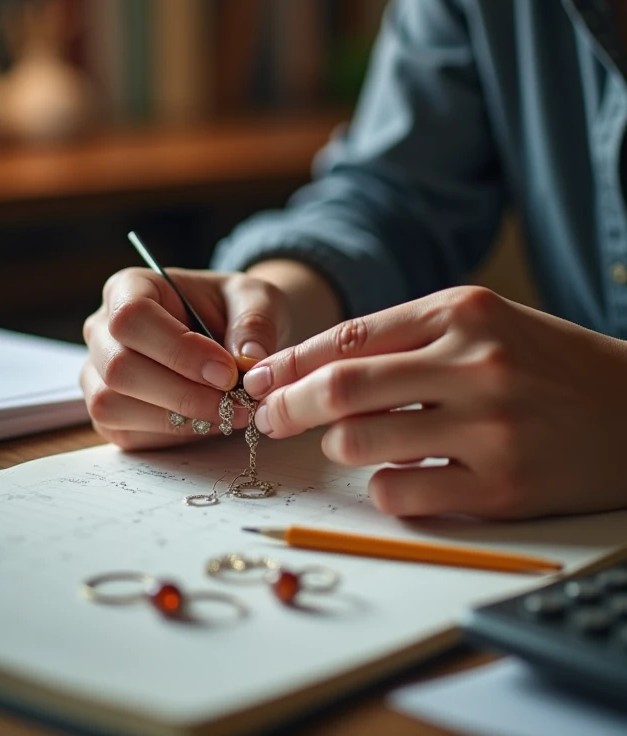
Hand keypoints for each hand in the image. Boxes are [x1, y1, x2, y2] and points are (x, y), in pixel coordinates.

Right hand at [81, 266, 292, 450]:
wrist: (232, 337)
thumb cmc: (235, 310)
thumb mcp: (257, 298)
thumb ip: (255, 322)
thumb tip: (248, 360)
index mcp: (130, 288)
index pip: (132, 317)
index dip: (178, 349)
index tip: (227, 371)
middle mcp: (104, 330)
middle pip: (119, 367)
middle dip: (183, 393)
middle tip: (235, 402)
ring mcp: (99, 374)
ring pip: (112, 405)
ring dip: (177, 419)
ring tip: (228, 413)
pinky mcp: (109, 413)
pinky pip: (127, 434)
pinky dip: (173, 435)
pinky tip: (210, 422)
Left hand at [243, 286, 626, 519]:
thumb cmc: (547, 365)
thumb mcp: (484, 324)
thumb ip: (406, 339)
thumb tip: (314, 369)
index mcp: (462, 312)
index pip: (349, 337)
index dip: (290, 362)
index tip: (259, 380)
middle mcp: (475, 363)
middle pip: (342, 388)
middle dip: (287, 406)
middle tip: (268, 417)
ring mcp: (490, 428)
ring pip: (362, 442)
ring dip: (339, 447)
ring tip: (350, 443)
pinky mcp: (502, 487)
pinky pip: (402, 493)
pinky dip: (383, 488)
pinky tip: (401, 476)